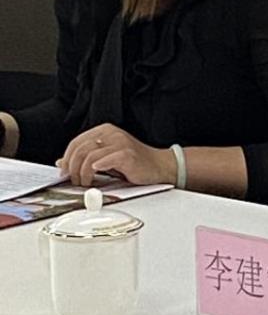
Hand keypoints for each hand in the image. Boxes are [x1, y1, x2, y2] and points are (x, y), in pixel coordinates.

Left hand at [57, 124, 176, 186]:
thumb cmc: (133, 163)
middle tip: (75, 181)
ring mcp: (120, 142)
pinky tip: (97, 174)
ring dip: (83, 173)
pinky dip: (97, 168)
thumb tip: (62, 162)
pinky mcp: (127, 154)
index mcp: (104, 131)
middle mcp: (112, 134)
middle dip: (73, 168)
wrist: (158, 166)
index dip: (67, 159)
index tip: (65, 173)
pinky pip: (105, 160)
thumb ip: (85, 158)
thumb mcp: (105, 158)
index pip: (76, 142)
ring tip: (86, 183)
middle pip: (80, 149)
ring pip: (89, 156)